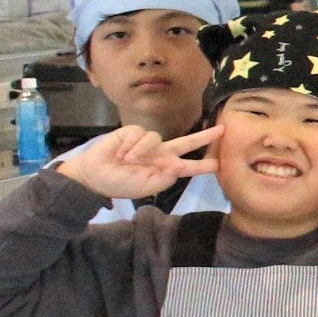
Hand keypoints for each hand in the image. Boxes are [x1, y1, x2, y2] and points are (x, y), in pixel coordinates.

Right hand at [54, 126, 220, 201]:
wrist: (94, 176)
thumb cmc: (121, 184)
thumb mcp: (145, 187)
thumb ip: (164, 178)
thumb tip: (178, 166)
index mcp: (166, 168)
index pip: (189, 166)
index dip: (203, 165)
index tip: (219, 164)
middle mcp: (161, 153)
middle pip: (187, 142)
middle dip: (205, 136)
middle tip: (223, 130)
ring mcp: (148, 142)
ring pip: (156, 137)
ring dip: (140, 150)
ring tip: (126, 160)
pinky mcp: (132, 132)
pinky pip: (139, 133)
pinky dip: (130, 144)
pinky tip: (120, 151)